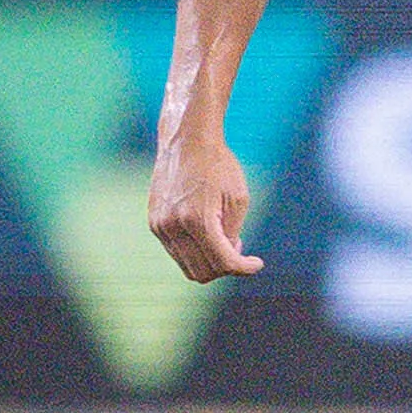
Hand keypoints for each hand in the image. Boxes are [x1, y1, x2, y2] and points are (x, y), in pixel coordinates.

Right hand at [149, 132, 262, 281]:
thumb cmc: (218, 165)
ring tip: (224, 238)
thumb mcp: (238, 198)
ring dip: (209, 262)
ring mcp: (160, 226)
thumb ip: (233, 233)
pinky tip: (208, 232)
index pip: (223, 262)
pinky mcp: (154, 223)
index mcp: (197, 220)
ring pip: (187, 267)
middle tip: (239, 248)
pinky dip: (195, 252)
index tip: (257, 263)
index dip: (244, 268)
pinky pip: (176, 252)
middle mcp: (173, 227)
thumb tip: (228, 257)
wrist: (187, 140)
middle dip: (225, 267)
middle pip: (203, 272)